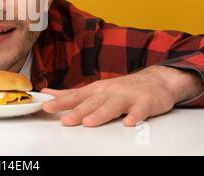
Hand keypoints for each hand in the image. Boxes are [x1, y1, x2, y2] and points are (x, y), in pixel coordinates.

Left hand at [41, 65, 202, 126]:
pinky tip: (129, 123)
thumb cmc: (122, 88)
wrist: (156, 80)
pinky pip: (140, 110)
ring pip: (112, 106)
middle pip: (92, 102)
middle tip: (64, 120)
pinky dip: (135, 116)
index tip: (46, 107)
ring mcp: (128, 96)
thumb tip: (47, 93)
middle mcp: (110, 91)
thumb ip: (72, 94)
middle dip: (77, 111)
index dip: (60, 102)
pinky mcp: (146, 102)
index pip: (75, 96)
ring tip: (89, 122)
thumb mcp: (95, 88)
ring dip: (100, 114)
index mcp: (97, 90)